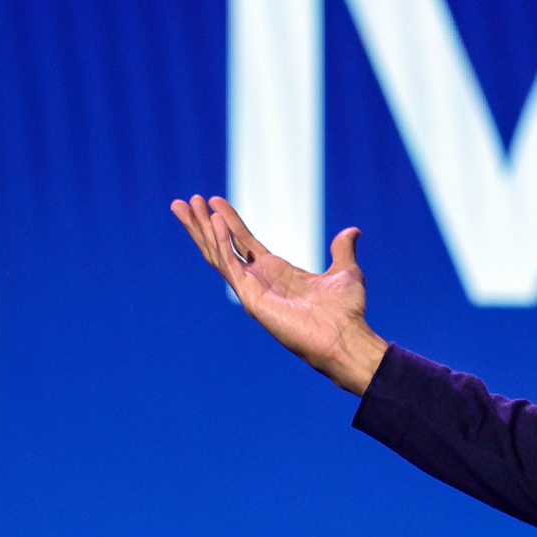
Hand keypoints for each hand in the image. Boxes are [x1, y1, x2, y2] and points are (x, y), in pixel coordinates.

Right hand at [170, 195, 387, 394]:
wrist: (346, 336)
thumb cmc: (346, 312)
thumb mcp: (345, 271)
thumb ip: (342, 249)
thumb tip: (353, 231)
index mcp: (276, 272)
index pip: (243, 242)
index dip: (228, 222)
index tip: (213, 200)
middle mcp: (260, 280)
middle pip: (222, 247)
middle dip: (202, 224)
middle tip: (183, 201)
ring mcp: (252, 290)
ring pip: (218, 255)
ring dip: (201, 230)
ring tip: (186, 206)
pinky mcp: (251, 299)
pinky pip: (230, 267)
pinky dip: (221, 245)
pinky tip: (213, 224)